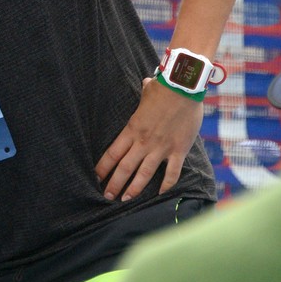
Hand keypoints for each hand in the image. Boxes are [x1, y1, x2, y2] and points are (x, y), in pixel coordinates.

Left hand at [95, 77, 204, 201]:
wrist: (184, 88)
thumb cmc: (164, 87)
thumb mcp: (148, 90)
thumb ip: (144, 92)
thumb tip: (146, 83)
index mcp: (133, 129)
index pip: (112, 153)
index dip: (102, 168)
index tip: (96, 178)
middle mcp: (144, 142)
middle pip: (124, 168)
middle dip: (114, 184)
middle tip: (107, 196)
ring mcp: (161, 147)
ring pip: (144, 174)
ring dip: (134, 189)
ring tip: (126, 199)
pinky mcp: (178, 150)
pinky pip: (172, 172)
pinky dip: (166, 184)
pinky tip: (161, 193)